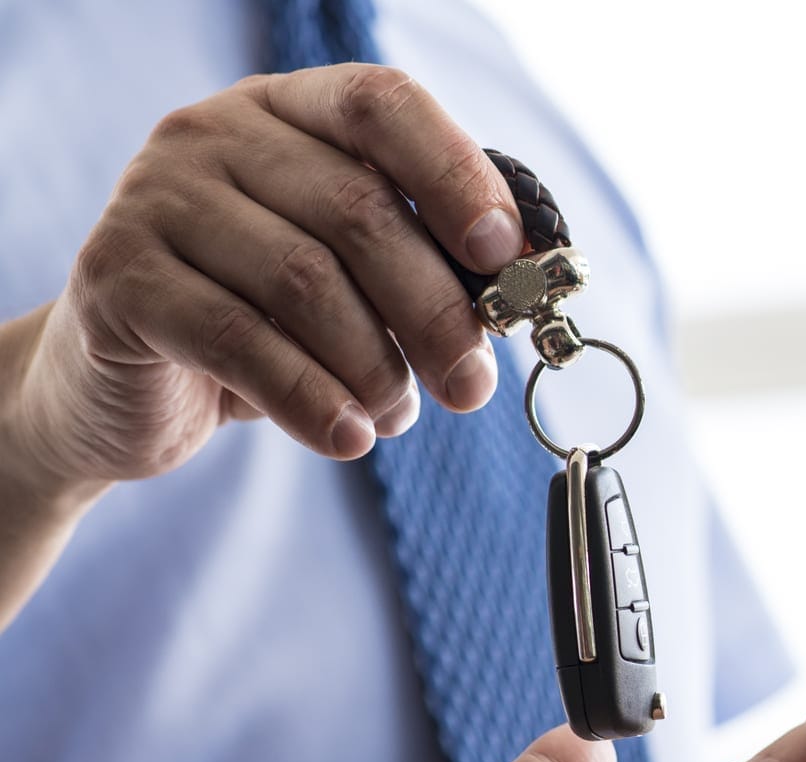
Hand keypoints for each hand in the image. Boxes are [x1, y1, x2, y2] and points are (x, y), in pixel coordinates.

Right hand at [0, 64, 522, 505]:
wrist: (124, 388)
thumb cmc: (262, 325)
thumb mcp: (347, 281)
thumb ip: (418, 265)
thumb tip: (513, 294)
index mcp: (288, 112)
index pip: (383, 105)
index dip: (455, 175)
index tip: (504, 254)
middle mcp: (214, 133)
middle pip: (357, 209)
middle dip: (435, 311)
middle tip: (471, 386)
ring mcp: (155, 197)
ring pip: (304, 280)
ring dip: (374, 366)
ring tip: (395, 414)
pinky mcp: (118, 275)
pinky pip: (237, 341)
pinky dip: (311, 399)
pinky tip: (347, 438)